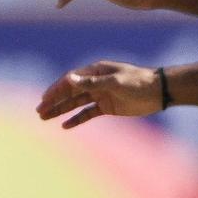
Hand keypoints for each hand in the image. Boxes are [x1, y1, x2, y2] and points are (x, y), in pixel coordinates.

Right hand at [37, 61, 162, 128]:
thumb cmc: (138, 82)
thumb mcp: (115, 82)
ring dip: (61, 110)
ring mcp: (100, 94)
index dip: (56, 89)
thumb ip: (92, 82)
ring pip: (75, 103)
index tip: (44, 99)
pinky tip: (65, 126)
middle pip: (70, 92)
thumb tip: (69, 79)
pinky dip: (76, 119)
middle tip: (39, 110)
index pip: (70, 80)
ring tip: (45, 118)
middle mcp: (95, 82)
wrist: (158, 92)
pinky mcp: (107, 107)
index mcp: (95, 71)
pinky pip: (87, 113)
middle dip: (54, 101)